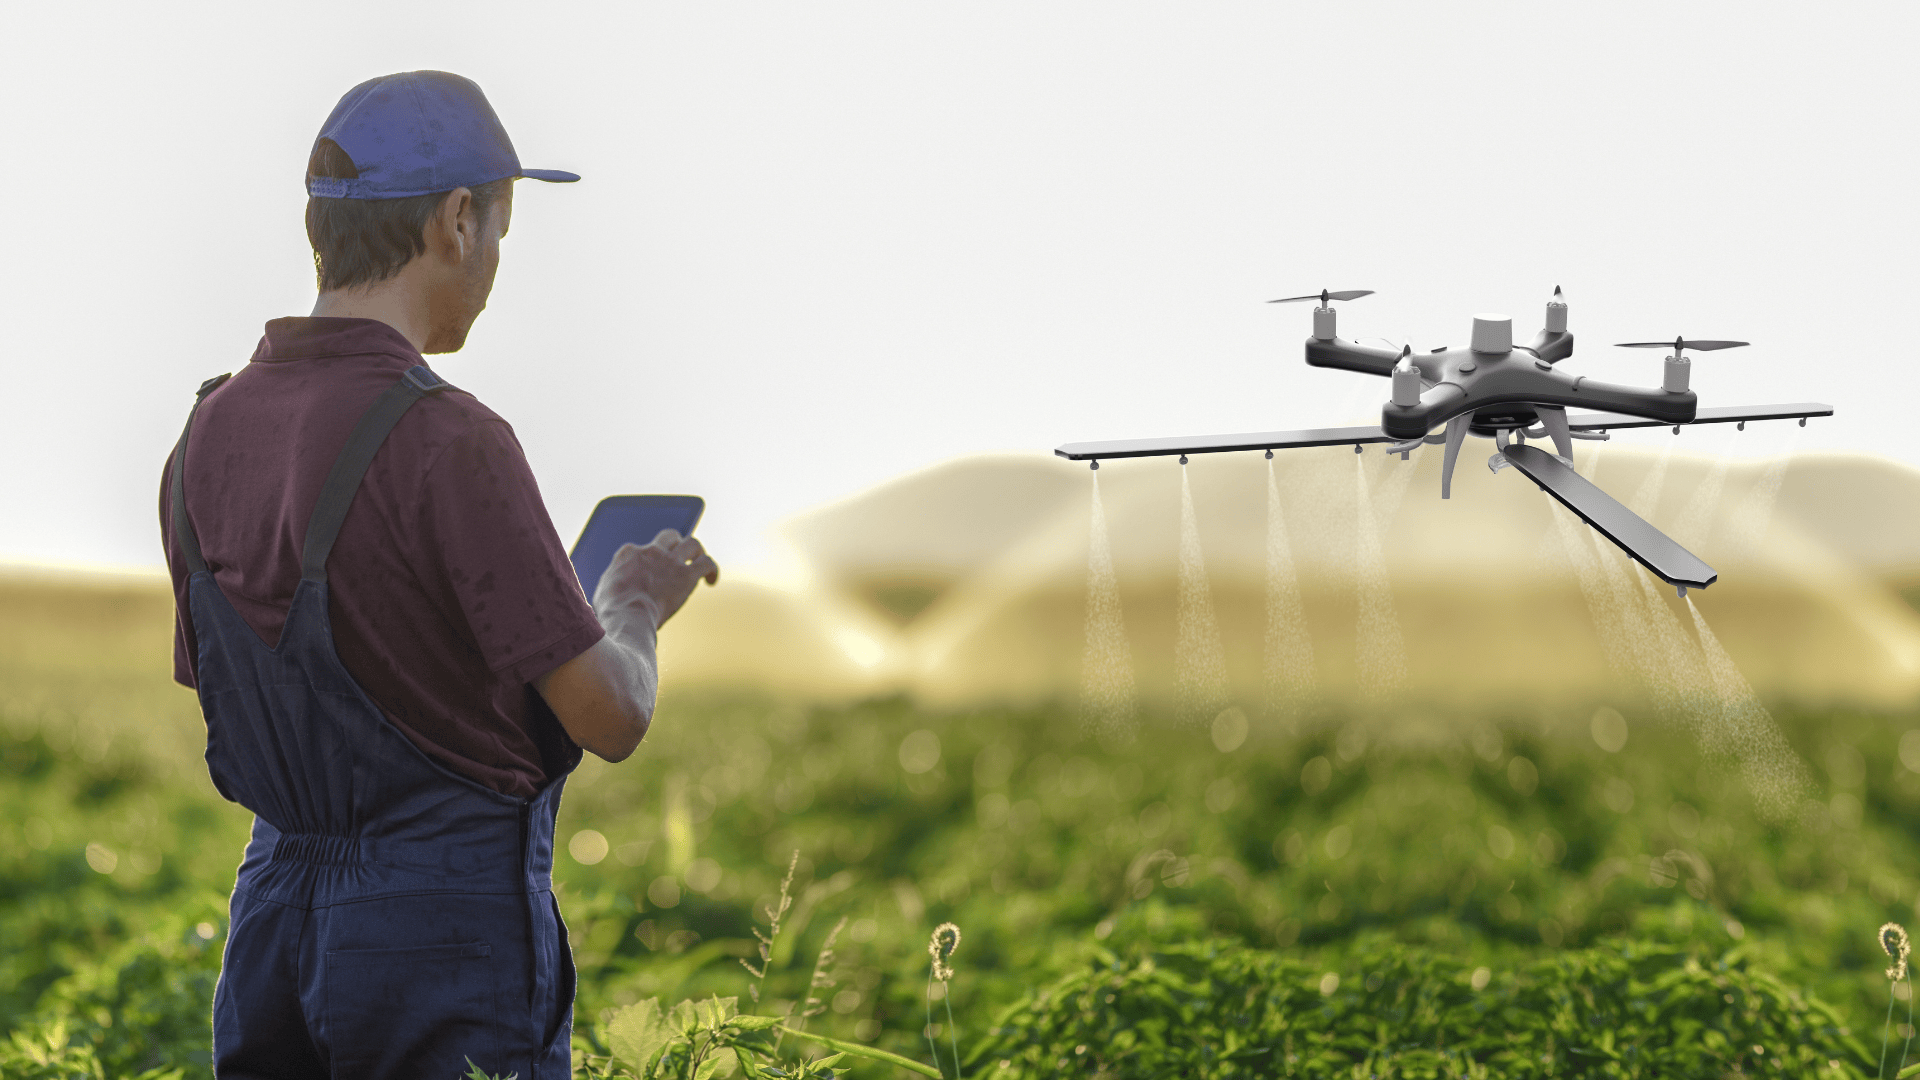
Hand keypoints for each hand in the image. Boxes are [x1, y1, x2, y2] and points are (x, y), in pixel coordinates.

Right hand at [592, 529, 719, 629]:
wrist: (628, 619)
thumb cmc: (612, 614)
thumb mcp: (602, 594)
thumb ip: (613, 586)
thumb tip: (614, 592)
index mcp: (627, 554)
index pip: (640, 548)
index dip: (648, 559)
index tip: (651, 571)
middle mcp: (650, 551)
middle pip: (669, 536)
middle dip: (677, 543)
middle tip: (680, 557)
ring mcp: (669, 561)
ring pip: (692, 543)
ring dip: (698, 551)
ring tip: (700, 562)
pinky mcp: (687, 575)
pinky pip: (707, 563)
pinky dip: (712, 569)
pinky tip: (711, 580)